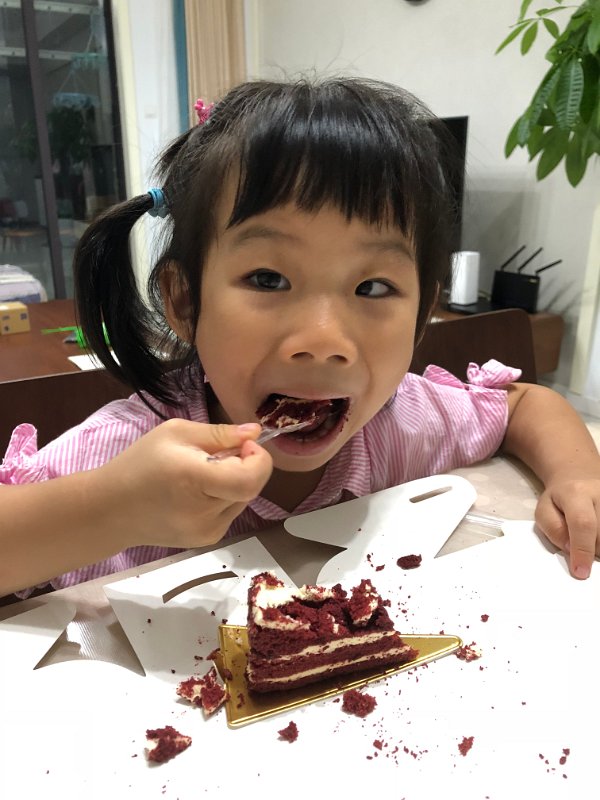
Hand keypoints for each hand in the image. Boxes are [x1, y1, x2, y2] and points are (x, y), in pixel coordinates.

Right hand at [96, 419, 272, 548]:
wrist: (111, 510)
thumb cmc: (140, 464)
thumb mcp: (174, 433)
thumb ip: (219, 433)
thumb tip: (255, 433)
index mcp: (195, 480)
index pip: (250, 479)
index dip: (257, 459)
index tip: (242, 445)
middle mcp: (206, 513)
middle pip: (251, 486)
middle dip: (245, 465)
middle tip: (218, 455)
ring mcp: (208, 532)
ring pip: (244, 499)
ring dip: (234, 482)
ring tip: (203, 474)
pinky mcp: (207, 540)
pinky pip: (232, 511)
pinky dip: (224, 497)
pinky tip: (198, 492)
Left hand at [535, 475, 599, 578]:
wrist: (578, 477)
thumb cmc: (559, 500)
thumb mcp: (544, 511)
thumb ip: (554, 530)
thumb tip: (571, 549)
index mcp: (575, 493)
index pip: (583, 523)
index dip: (583, 550)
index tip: (581, 572)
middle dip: (592, 551)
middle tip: (582, 550)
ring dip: (599, 546)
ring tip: (590, 539)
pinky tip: (596, 537)